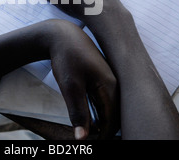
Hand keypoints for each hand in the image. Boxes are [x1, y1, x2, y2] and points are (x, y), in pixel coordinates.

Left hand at [45, 19, 118, 138]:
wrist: (62, 35)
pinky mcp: (104, 78)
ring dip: (104, 122)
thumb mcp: (70, 86)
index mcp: (110, 86)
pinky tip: (93, 119)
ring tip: (92, 133)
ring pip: (113, 108)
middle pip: (116, 115)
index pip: (112, 120)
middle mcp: (115, 83)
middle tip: (92, 140)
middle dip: (106, 131)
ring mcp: (110, 79)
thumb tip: (82, 138)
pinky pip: (108, 100)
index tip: (91, 144)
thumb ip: (78, 112)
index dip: (103, 136)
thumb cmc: (66, 58)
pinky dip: (102, 112)